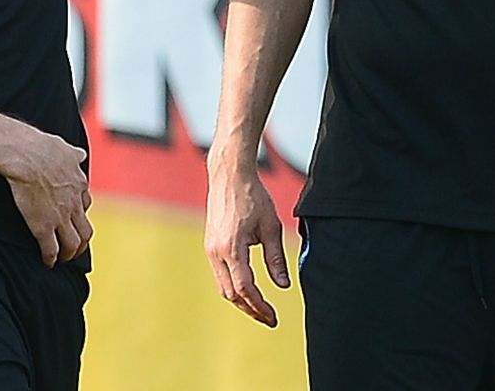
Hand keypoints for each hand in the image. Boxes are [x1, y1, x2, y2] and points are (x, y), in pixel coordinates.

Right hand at [4, 133, 92, 266]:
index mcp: (78, 184)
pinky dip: (51, 259)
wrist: (24, 154)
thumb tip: (79, 153)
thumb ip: (72, 153)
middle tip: (76, 247)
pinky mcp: (43, 227)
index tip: (74, 218)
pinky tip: (47, 262)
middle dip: (82, 242)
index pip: (85, 205)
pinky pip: (51, 250)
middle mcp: (73, 204)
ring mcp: (59, 217)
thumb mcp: (64, 147)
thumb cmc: (40, 147)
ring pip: (73, 244)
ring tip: (64, 259)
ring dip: (70, 254)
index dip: (80, 214)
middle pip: (85, 230)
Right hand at [204, 162, 289, 326]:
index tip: (274, 316)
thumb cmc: (252, 196)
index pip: (245, 288)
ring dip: (242, 300)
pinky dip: (234, 287)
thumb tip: (283, 285)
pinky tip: (249, 290)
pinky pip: (220, 275)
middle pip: (231, 294)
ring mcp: (210, 249)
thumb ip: (276, 258)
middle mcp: (216, 252)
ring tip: (261, 308)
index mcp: (231, 248)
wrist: (229, 175)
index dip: (260, 306)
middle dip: (251, 309)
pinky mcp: (210, 245)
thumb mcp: (271, 226)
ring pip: (223, 287)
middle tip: (270, 318)